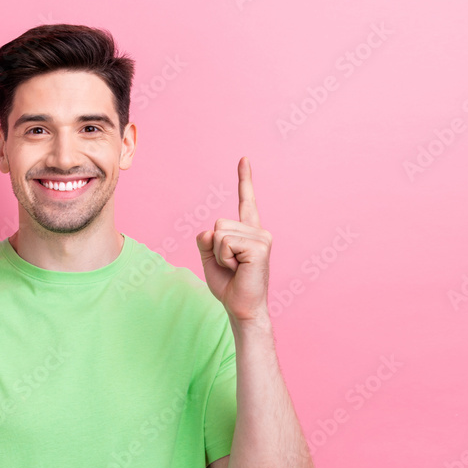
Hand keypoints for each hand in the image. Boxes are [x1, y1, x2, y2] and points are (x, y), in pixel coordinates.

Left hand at [195, 157, 271, 321]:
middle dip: (215, 248)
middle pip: (218, 224)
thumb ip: (206, 240)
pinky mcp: (260, 247)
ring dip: (219, 255)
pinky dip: (224, 259)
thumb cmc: (229, 286)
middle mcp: (258, 231)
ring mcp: (262, 237)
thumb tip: (210, 231)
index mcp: (248, 232)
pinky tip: (239, 269)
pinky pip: (224, 243)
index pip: (246, 201)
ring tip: (235, 269)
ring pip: (219, 233)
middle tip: (231, 267)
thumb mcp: (210, 259)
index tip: (243, 158)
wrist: (242, 308)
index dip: (244, 179)